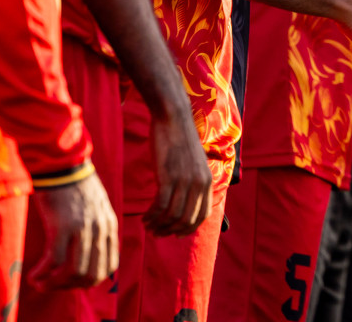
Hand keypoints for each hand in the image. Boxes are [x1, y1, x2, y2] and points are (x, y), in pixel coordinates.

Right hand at [26, 171, 118, 290]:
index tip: (73, 281)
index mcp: (110, 225)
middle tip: (54, 285)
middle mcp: (100, 229)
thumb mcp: (97, 206)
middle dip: (71, 286)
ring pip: (72, 272)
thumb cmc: (75, 184)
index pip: (109, 266)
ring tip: (41, 284)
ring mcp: (82, 228)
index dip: (91, 280)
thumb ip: (98, 227)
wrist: (63, 163)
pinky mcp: (62, 226)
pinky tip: (33, 276)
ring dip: (55, 284)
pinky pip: (53, 261)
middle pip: (91, 274)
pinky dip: (42, 274)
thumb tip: (88, 253)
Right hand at [140, 106, 211, 236]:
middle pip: (185, 220)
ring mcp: (184, 180)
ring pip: (171, 216)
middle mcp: (199, 183)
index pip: (202, 215)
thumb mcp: (195, 163)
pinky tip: (144, 217)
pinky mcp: (168, 177)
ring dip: (158, 225)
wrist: (174, 118)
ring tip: (147, 225)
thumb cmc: (180, 139)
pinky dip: (151, 216)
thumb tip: (186, 201)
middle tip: (156, 233)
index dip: (188, 228)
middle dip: (170, 230)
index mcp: (207, 181)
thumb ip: (194, 181)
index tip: (175, 234)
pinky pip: (159, 206)